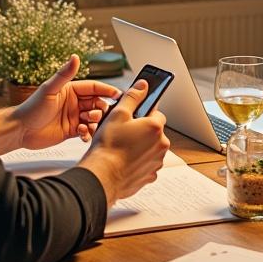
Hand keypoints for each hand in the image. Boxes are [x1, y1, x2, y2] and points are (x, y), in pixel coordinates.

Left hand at [14, 55, 120, 150]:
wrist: (20, 130)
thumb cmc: (31, 108)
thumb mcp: (49, 89)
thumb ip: (64, 74)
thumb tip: (75, 57)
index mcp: (71, 90)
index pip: (94, 88)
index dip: (106, 90)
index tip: (117, 94)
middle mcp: (74, 103)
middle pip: (97, 103)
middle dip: (100, 109)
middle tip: (95, 115)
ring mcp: (74, 117)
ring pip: (94, 118)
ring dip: (94, 122)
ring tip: (85, 125)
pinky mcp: (72, 131)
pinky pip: (88, 131)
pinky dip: (89, 133)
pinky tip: (82, 134)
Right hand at [79, 79, 169, 205]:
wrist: (102, 176)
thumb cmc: (108, 146)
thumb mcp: (118, 113)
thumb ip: (133, 97)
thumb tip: (142, 86)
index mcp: (155, 127)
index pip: (156, 113)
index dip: (143, 114)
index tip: (133, 117)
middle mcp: (161, 145)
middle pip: (154, 132)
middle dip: (142, 131)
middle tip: (124, 133)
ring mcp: (156, 161)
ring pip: (151, 148)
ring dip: (141, 147)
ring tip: (122, 148)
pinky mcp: (150, 175)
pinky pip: (146, 164)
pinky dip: (138, 162)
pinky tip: (124, 161)